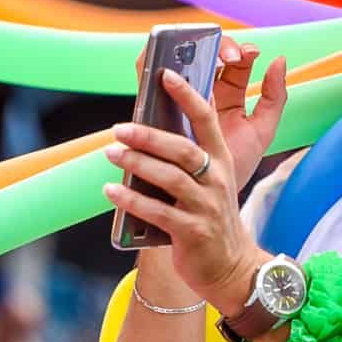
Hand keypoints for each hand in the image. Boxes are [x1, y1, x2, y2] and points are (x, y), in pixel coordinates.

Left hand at [103, 67, 268, 315]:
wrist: (230, 267)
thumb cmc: (210, 216)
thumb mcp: (209, 181)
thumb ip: (186, 156)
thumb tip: (146, 129)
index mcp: (221, 160)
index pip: (206, 119)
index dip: (187, 95)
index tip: (166, 73)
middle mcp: (216, 179)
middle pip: (182, 149)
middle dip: (148, 136)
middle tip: (119, 128)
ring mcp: (206, 206)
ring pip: (169, 178)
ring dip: (136, 164)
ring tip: (111, 154)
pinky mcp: (192, 232)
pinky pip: (157, 212)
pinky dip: (131, 200)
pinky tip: (111, 191)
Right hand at [130, 37, 287, 189]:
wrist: (209, 205)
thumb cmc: (234, 166)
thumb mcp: (260, 131)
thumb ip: (273, 98)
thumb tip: (279, 59)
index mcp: (225, 94)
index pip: (230, 62)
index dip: (239, 51)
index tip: (250, 54)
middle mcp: (198, 92)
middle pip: (203, 55)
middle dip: (218, 48)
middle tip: (230, 57)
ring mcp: (173, 99)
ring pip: (174, 59)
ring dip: (185, 48)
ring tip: (199, 52)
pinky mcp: (150, 108)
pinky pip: (144, 78)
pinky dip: (150, 60)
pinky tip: (164, 62)